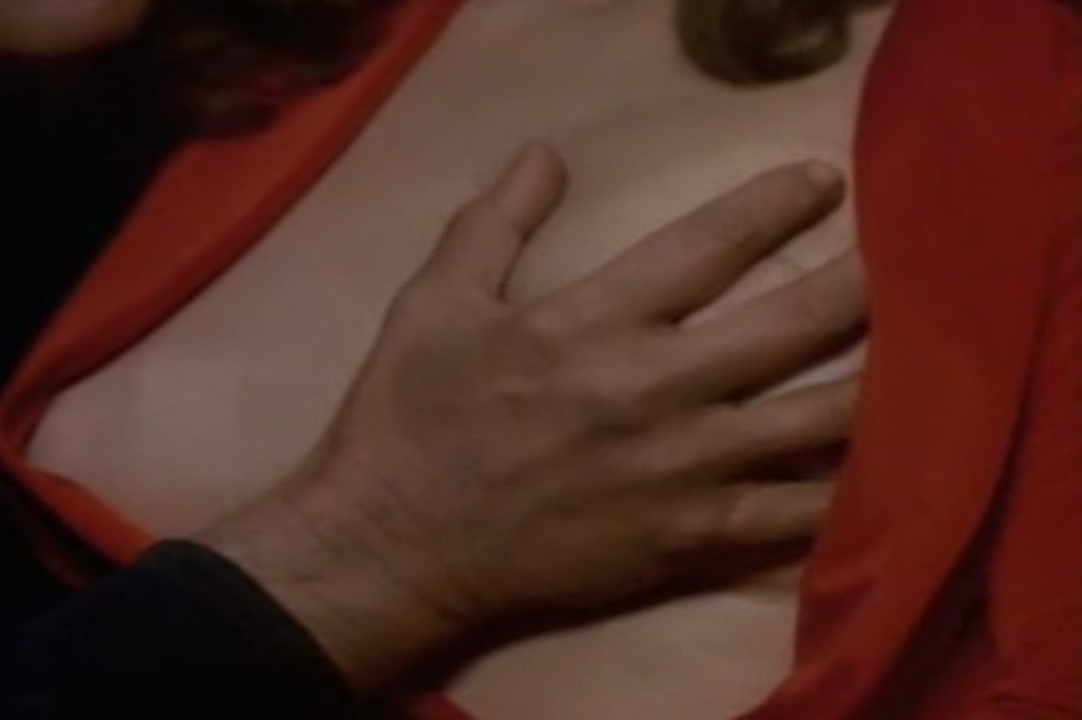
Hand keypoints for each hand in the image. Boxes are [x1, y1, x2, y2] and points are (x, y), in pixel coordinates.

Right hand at [200, 145, 864, 689]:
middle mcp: (655, 390)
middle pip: (787, 327)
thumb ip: (494, 221)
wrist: (397, 546)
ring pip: (809, 423)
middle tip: (895, 264)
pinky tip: (877, 470)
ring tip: (911, 357)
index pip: (707, 247)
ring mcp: (680, 472)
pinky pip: (787, 517)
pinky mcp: (684, 541)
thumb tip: (544, 154)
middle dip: (854, 285)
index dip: (773, 206)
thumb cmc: (410, 418)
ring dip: (871, 383)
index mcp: (593, 324)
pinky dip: (839, 493)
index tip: (822, 182)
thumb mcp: (432, 301)